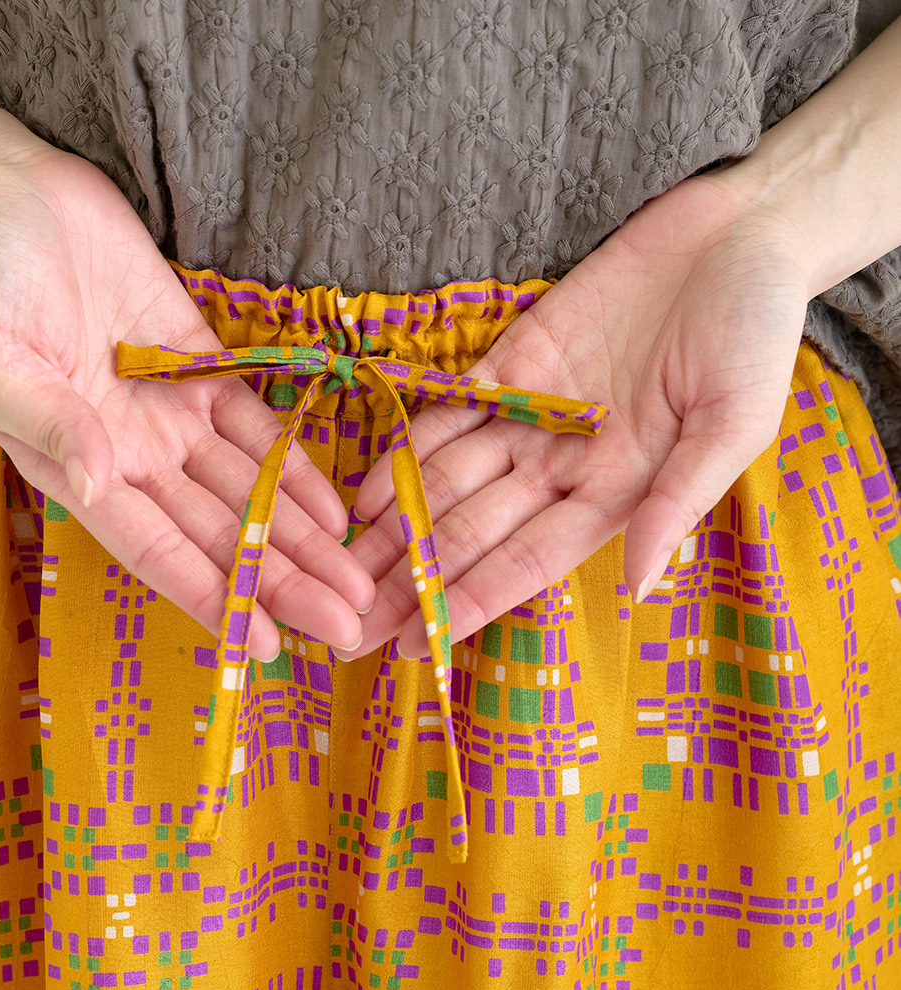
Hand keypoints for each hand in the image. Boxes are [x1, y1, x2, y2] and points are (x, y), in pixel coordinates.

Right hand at [0, 145, 374, 659]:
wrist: (17, 198)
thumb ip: (49, 423)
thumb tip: (98, 482)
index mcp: (80, 471)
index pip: (159, 551)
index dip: (214, 599)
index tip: (266, 646)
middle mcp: (135, 459)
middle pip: (221, 535)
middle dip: (283, 584)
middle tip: (348, 628)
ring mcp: (173, 416)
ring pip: (249, 492)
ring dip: (303, 540)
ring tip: (358, 583)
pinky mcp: (201, 369)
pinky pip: (258, 429)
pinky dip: (295, 469)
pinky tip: (337, 511)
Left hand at [341, 170, 807, 658]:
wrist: (737, 235)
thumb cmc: (756, 331)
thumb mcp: (736, 421)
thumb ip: (680, 501)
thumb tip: (638, 587)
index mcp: (615, 492)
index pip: (524, 562)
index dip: (469, 603)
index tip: (417, 647)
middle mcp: (561, 466)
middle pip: (469, 535)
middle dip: (410, 583)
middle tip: (349, 630)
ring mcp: (529, 416)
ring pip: (445, 484)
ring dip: (393, 529)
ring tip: (339, 571)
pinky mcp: (510, 363)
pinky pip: (446, 417)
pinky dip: (405, 454)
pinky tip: (363, 493)